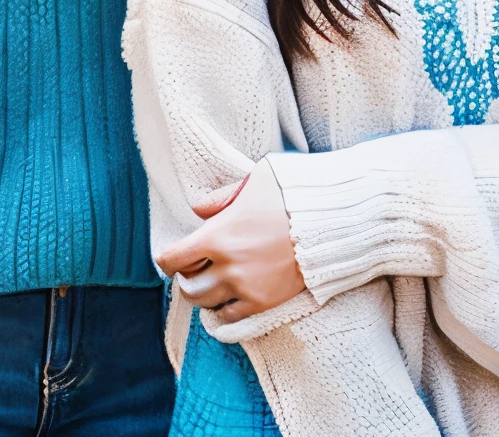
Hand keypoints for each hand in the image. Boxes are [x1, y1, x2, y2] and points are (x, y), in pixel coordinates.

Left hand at [154, 161, 305, 323]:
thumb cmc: (291, 193)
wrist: (332, 220)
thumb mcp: (254, 179)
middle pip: (187, 286)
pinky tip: (227, 297)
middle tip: (192, 268)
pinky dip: (223, 310)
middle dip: (185, 277)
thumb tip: (197, 208)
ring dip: (203, 294)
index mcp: (219, 234)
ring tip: (210, 281)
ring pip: (206, 304)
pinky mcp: (265, 302)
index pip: (173, 259)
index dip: (166, 258)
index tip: (170, 256)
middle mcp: (228, 265)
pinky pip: (230, 317)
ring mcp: (247, 287)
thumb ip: (221, 197)